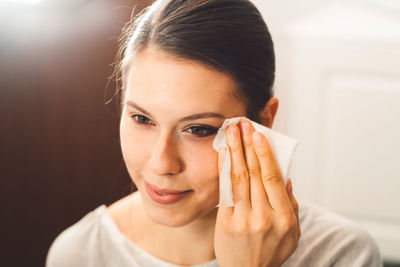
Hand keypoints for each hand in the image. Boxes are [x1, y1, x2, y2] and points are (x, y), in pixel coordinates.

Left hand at [214, 119, 300, 266]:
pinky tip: (222, 154)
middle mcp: (264, 217)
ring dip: (235, 152)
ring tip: (231, 132)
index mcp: (285, 218)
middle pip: (255, 174)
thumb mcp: (293, 233)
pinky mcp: (226, 223)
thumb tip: (286, 178)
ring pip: (239, 179)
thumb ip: (291, 205)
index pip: (273, 178)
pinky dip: (224, 170)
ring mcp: (244, 220)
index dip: (265, 154)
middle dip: (248, 146)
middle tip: (242, 124)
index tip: (259, 134)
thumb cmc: (272, 250)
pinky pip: (226, 191)